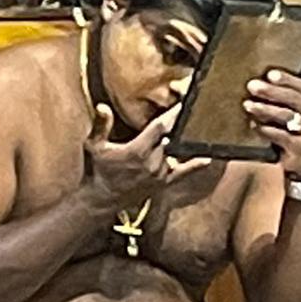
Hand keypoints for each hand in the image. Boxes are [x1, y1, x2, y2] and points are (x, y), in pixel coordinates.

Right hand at [85, 103, 209, 206]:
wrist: (101, 199)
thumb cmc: (97, 170)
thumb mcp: (94, 145)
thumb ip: (101, 125)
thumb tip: (102, 106)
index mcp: (137, 150)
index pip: (161, 127)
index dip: (173, 113)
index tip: (184, 102)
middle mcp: (152, 162)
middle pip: (172, 137)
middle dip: (180, 122)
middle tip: (191, 109)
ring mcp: (159, 174)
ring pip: (177, 151)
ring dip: (183, 139)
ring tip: (194, 125)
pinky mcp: (163, 183)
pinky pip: (182, 172)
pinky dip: (195, 165)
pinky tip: (207, 158)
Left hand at [244, 70, 300, 182]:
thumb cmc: (300, 130)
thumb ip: (288, 97)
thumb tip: (261, 80)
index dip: (286, 79)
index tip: (269, 74)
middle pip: (293, 99)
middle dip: (271, 91)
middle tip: (252, 86)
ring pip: (286, 116)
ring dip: (264, 109)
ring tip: (248, 104)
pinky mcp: (300, 147)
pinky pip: (280, 136)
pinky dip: (264, 129)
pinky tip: (253, 125)